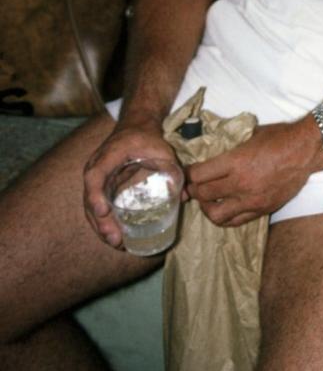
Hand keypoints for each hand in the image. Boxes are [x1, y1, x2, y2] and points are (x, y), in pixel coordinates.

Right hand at [83, 119, 177, 249]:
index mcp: (108, 155)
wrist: (135, 127)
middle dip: (100, 221)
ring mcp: (96, 180)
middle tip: (115, 239)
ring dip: (101, 227)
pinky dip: (104, 223)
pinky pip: (97, 208)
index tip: (103, 211)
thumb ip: (172, 169)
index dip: (95, 194)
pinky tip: (116, 237)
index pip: (95, 175)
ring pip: (91, 207)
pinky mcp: (101, 188)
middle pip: (90, 197)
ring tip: (116, 243)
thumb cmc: (147, 138)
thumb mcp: (161, 149)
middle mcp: (96, 168)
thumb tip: (184, 196)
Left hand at [186, 119, 322, 226]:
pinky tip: (224, 207)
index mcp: (235, 162)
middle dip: (194, 189)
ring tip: (207, 199)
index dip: (188, 174)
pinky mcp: (261, 209)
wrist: (305, 150)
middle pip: (203, 194)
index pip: (199, 175)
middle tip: (193, 185)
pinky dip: (225, 216)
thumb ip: (230, 146)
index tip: (187, 172)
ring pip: (215, 215)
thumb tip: (211, 148)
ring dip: (206, 207)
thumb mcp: (250, 134)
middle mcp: (240, 184)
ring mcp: (251, 200)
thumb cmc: (278, 137)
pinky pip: (235, 221)